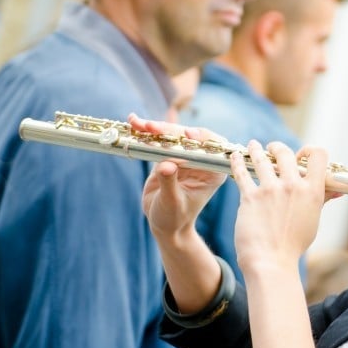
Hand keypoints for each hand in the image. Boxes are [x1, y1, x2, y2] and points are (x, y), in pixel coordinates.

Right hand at [132, 113, 227, 238]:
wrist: (164, 224)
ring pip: (172, 136)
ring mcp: (185, 156)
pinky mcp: (169, 155)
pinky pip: (159, 141)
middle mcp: (202, 161)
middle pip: (188, 137)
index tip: (188, 134)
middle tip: (151, 127)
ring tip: (137, 123)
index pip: (211, 148)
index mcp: (212, 172)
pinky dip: (146, 133)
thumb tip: (166, 165)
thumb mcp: (172, 202)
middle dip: (170, 131)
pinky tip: (134, 123)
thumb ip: (170, 183)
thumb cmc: (174, 218)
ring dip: (154, 128)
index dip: (201, 138)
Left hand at [230, 141, 327, 276]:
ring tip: (253, 146)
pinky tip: (234, 157)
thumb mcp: (313, 220)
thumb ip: (321, 200)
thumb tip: (337, 190)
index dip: (308, 151)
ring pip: (261, 158)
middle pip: (285, 152)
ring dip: (255, 149)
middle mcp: (293, 186)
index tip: (299, 156)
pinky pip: (241, 173)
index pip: (318, 155)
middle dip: (277, 147)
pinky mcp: (250, 197)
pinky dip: (235, 162)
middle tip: (271, 149)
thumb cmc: (294, 245)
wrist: (271, 262)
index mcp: (312, 191)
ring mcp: (270, 190)